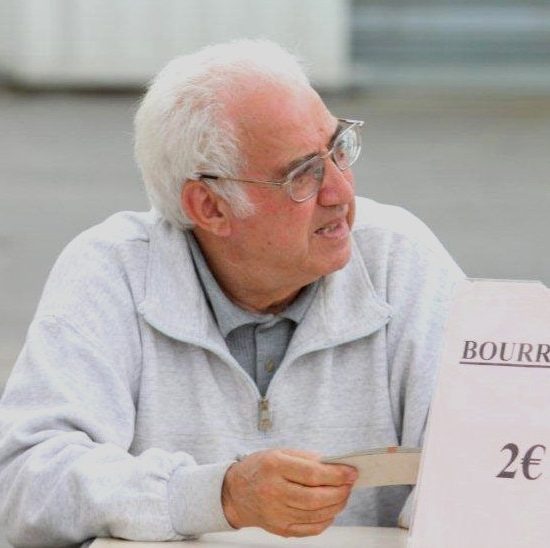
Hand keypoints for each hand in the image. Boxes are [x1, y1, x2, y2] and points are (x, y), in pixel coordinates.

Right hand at [221, 448, 357, 536]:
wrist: (235, 492)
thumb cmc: (260, 468)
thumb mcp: (280, 452)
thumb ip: (307, 458)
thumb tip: (334, 465)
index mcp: (274, 466)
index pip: (312, 474)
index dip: (336, 474)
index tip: (351, 472)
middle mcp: (274, 491)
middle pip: (316, 497)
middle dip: (340, 491)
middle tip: (350, 484)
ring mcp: (276, 513)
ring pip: (316, 514)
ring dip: (336, 505)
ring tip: (343, 495)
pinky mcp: (280, 529)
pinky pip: (310, 529)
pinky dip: (326, 520)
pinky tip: (330, 510)